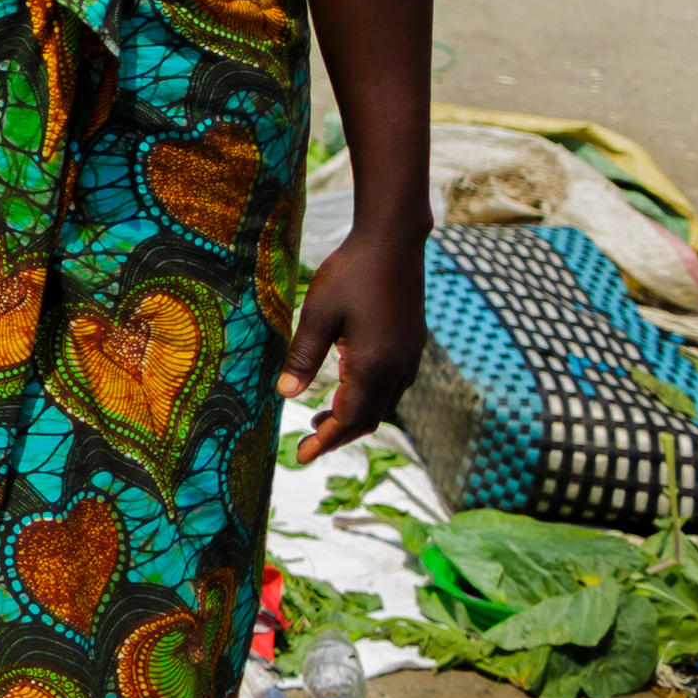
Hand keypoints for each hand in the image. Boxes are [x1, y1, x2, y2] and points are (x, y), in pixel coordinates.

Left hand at [282, 228, 426, 460]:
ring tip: (320, 417)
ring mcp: (410, 356)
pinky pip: (393, 385)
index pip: (349, 419)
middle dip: (338, 435)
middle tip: (306, 442)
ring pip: (384, 404)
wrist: (393, 241)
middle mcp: (398, 368)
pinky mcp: (412, 344)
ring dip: (353, 416)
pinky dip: (369, 398)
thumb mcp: (318, 314)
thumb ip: (302, 357)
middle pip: (369, 418)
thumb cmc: (351, 273)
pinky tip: (348, 387)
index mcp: (373, 366)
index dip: (324, 441)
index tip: (300, 456)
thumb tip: (284, 395)